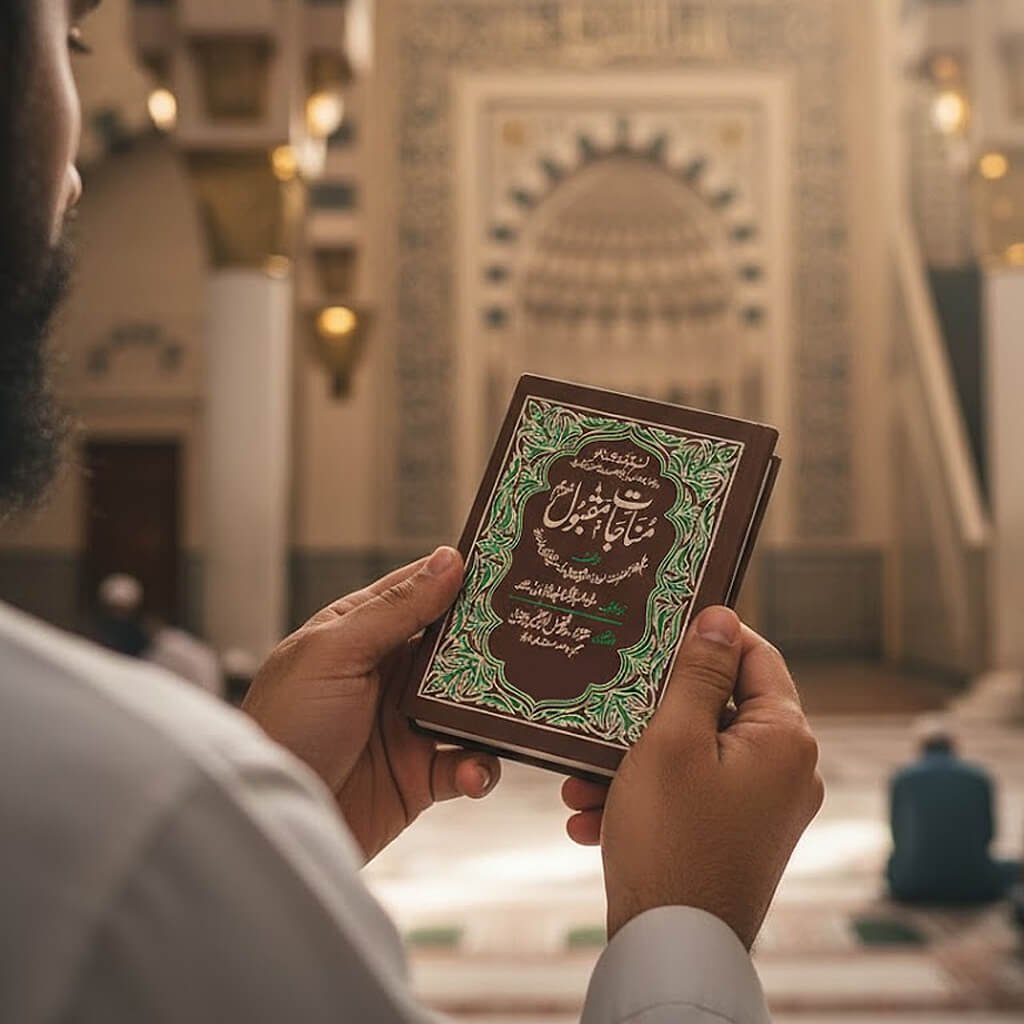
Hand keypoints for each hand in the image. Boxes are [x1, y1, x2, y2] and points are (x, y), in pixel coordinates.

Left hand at [243, 548, 500, 861]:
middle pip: (456, 648)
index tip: (510, 563)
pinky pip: (467, 764)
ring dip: (494, 710)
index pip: (420, 590)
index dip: (462, 577)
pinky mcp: (419, 775)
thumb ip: (395, 610)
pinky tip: (474, 770)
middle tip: (536, 635)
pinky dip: (481, 767)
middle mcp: (388, 675)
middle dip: (494, 643)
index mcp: (361, 633)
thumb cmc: (284, 727)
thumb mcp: (334, 654)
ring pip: (471, 705)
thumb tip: (449, 560)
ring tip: (511, 711)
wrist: (271, 822)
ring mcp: (406, 725)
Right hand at [561, 607, 822, 948]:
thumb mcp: (672, 740)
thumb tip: (720, 617)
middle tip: (605, 711)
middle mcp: (786, 771)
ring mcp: (763, 808)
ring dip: (635, 760)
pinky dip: (645, 796)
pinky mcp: (737, 837)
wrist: (671, 949)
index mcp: (784, 738)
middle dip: (650, 713)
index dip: (707, 638)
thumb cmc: (670, 839)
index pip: (755, 655)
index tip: (658, 631)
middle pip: (717, 707)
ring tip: (581, 779)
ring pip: (694, 755)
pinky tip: (591, 815)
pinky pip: (691, 795)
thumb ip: (697, 674)